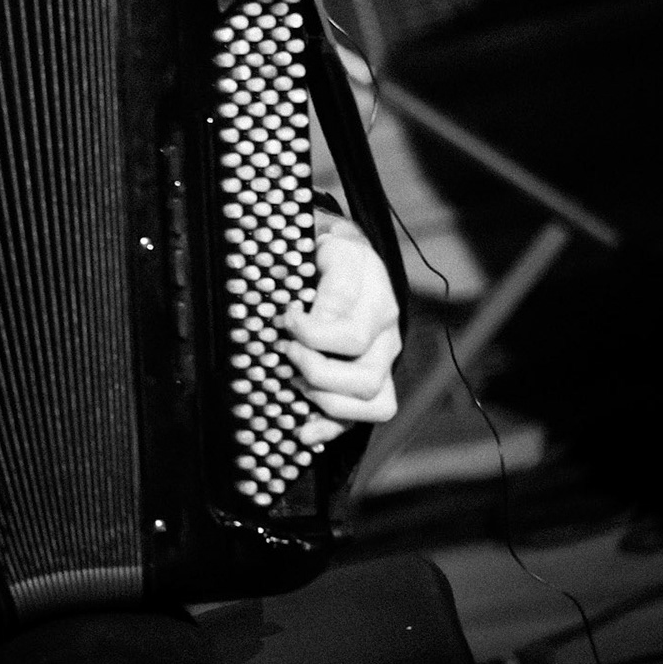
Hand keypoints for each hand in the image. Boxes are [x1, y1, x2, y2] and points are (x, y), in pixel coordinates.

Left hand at [279, 211, 401, 446]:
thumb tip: (278, 295)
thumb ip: (296, 257)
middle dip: (311, 363)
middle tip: (284, 350)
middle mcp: (383, 317)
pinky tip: (304, 429)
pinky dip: (336, 425)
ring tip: (294, 380)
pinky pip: (372, 412)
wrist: (346, 252)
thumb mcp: (308, 234)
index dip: (306, 327)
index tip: (283, 319)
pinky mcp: (379, 375)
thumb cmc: (317, 246)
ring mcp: (384, 351)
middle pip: (358, 358)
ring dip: (324, 395)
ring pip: (371, 392)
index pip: (341, 314)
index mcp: (364, 275)